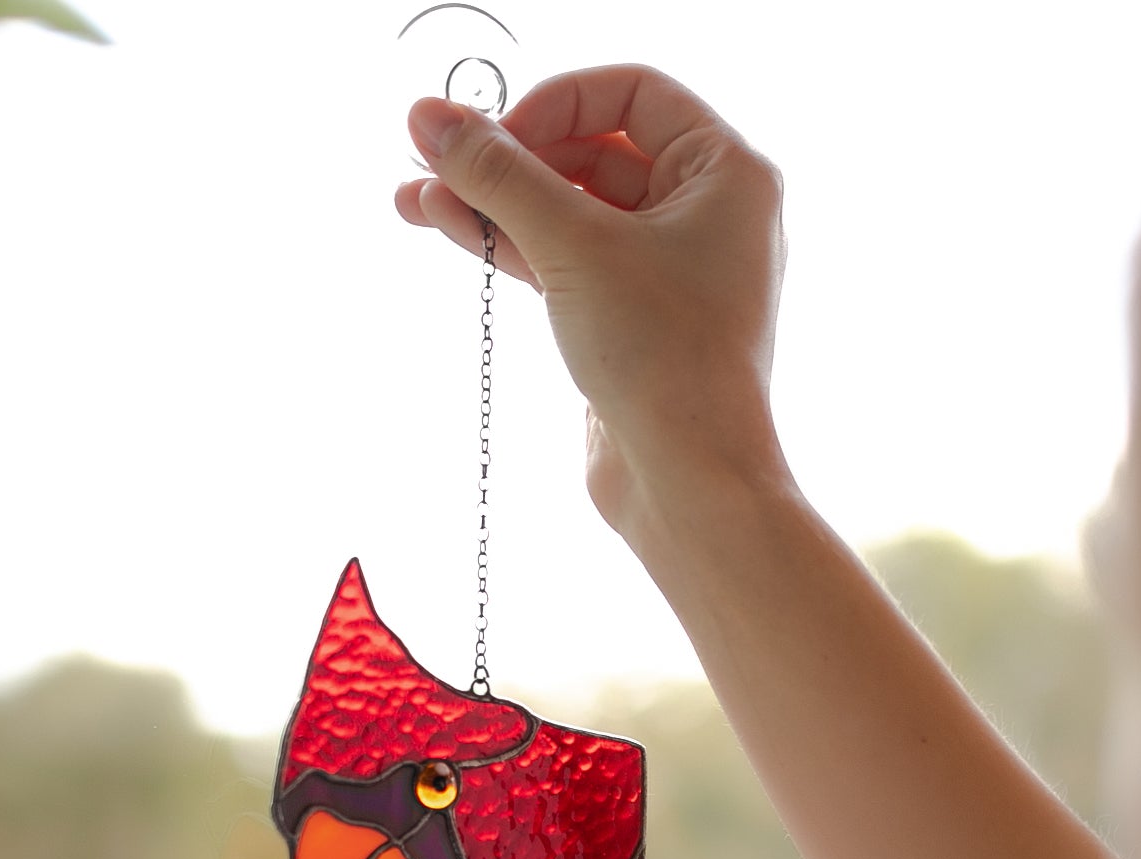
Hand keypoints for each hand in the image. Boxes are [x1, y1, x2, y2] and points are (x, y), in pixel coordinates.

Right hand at [396, 67, 790, 543]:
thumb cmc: (666, 360)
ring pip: (568, 209)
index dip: (555, 102)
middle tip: (434, 155)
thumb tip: (430, 118)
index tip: (496, 135)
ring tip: (415, 195)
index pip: (632, 92)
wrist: (687, 484)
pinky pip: (563, 258)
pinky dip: (510, 243)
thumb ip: (498, 174)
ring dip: (494, 200)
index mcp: (725, 173)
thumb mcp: (572, 247)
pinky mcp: (629, 318)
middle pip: (592, 148)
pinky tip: (445, 225)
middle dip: (510, 155)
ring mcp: (666, 269)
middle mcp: (705, 213)